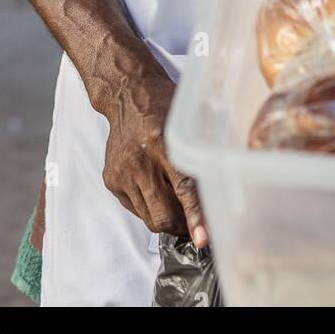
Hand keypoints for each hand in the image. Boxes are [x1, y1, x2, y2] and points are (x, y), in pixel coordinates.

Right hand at [102, 73, 208, 246]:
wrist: (127, 95)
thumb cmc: (164, 105)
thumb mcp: (187, 122)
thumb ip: (200, 153)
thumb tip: (222, 186)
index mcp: (163, 142)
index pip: (183, 188)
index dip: (195, 216)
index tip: (203, 239)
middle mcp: (140, 161)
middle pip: (163, 213)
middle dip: (182, 227)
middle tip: (196, 226)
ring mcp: (122, 173)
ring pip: (149, 217)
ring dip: (167, 219)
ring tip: (178, 206)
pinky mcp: (111, 180)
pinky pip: (136, 208)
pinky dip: (150, 207)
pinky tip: (157, 189)